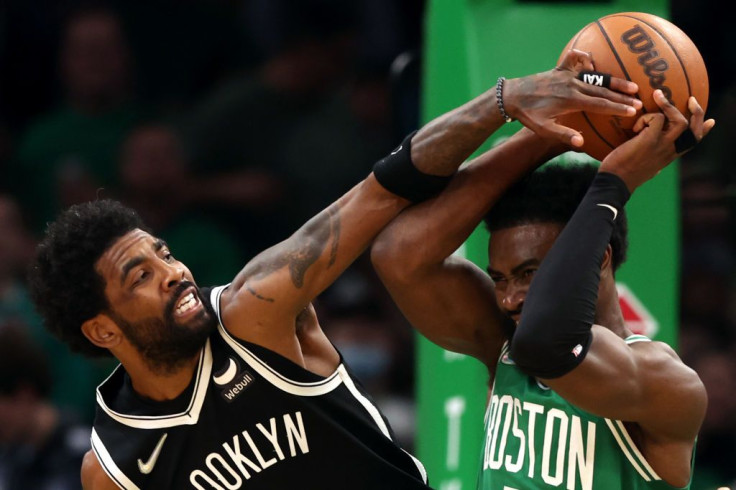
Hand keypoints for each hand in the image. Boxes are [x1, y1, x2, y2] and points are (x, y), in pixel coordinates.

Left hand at [503, 49, 641, 147]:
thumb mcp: (543, 129)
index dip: (617, 108)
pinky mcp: (560, 70)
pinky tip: (593, 61)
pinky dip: (585, 58)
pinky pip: (575, 60)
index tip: (633, 111)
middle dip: (622, 96)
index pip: (600, 105)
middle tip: (639, 100)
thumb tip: (582, 144)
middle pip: (602, 91)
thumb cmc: (527, 115)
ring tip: (630, 84)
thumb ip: (563, 135)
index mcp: (571, 101)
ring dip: (613, 81)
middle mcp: (572, 86)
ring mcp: (566, 76)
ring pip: (595, 78)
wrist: (511, 96)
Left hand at [599, 90, 714, 191]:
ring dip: (670, 105)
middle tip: (691, 99)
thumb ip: (653, 161)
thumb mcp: (645, 168)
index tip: (711, 121)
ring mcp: (661, 145)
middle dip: (697, 113)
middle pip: (693, 130)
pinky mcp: (649, 140)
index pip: (692, 143)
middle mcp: (670, 151)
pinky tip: (635, 128)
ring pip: (679, 121)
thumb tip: (655, 165)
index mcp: (669, 156)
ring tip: (658, 95)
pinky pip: (656, 118)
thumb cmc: (624, 175)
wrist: (615, 182)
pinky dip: (646, 117)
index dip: (703, 131)